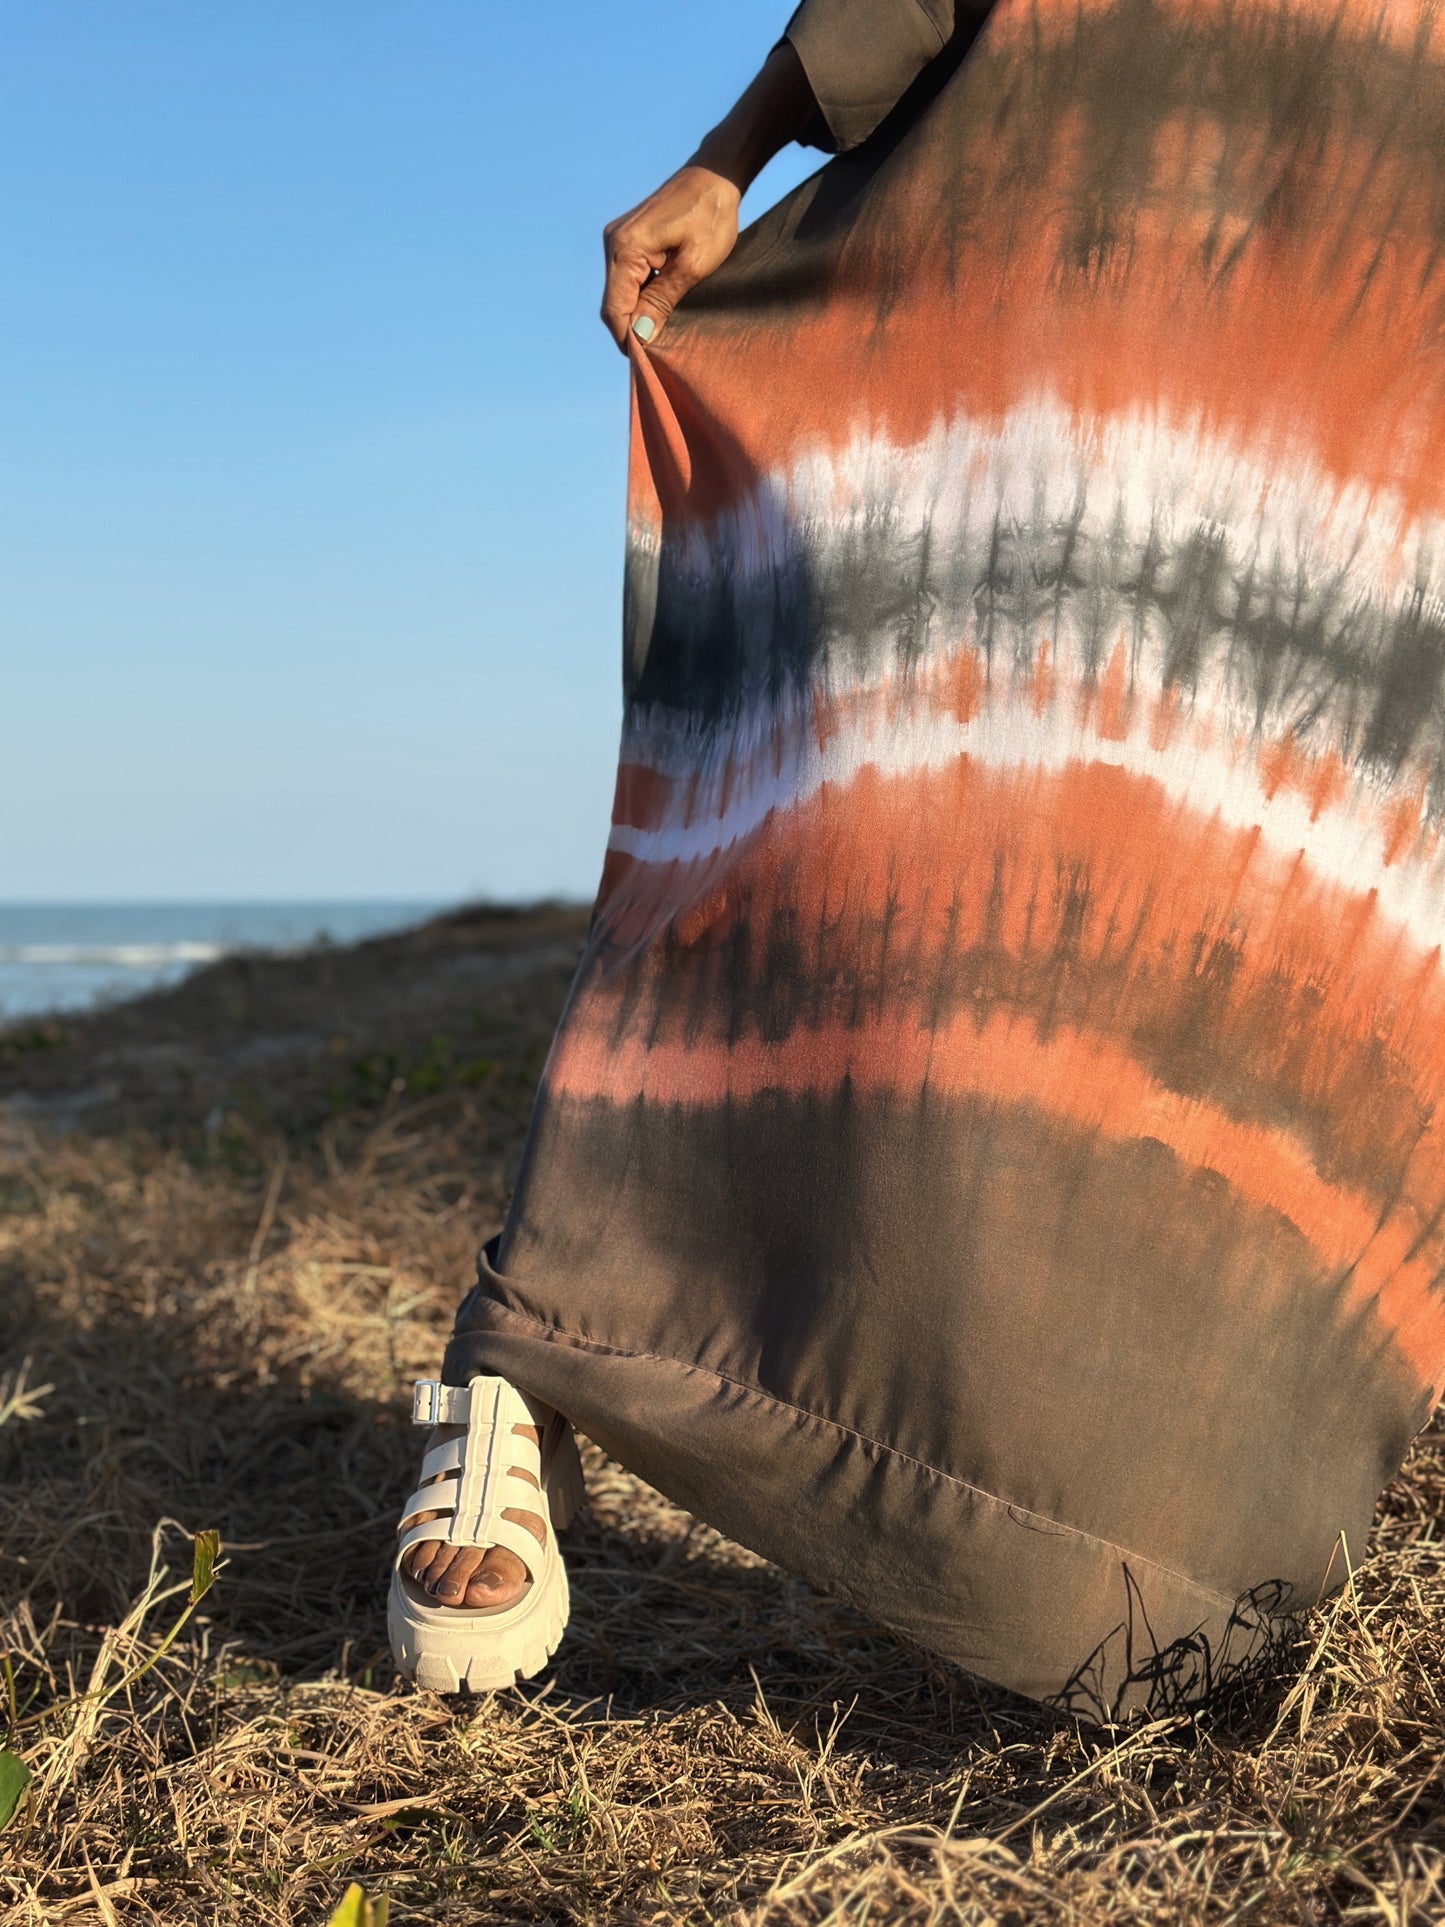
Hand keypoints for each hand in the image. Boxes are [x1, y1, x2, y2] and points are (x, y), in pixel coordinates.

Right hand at [600, 165, 741, 351]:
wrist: (716, 175)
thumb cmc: (711, 217)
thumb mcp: (692, 266)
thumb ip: (661, 302)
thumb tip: (639, 337)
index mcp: (625, 249)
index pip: (614, 310)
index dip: (627, 340)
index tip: (646, 362)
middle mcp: (614, 243)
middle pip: (613, 304)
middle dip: (632, 330)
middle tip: (658, 352)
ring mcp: (618, 239)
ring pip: (620, 293)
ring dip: (637, 314)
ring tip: (663, 330)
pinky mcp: (629, 238)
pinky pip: (628, 278)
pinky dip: (641, 297)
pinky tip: (661, 306)